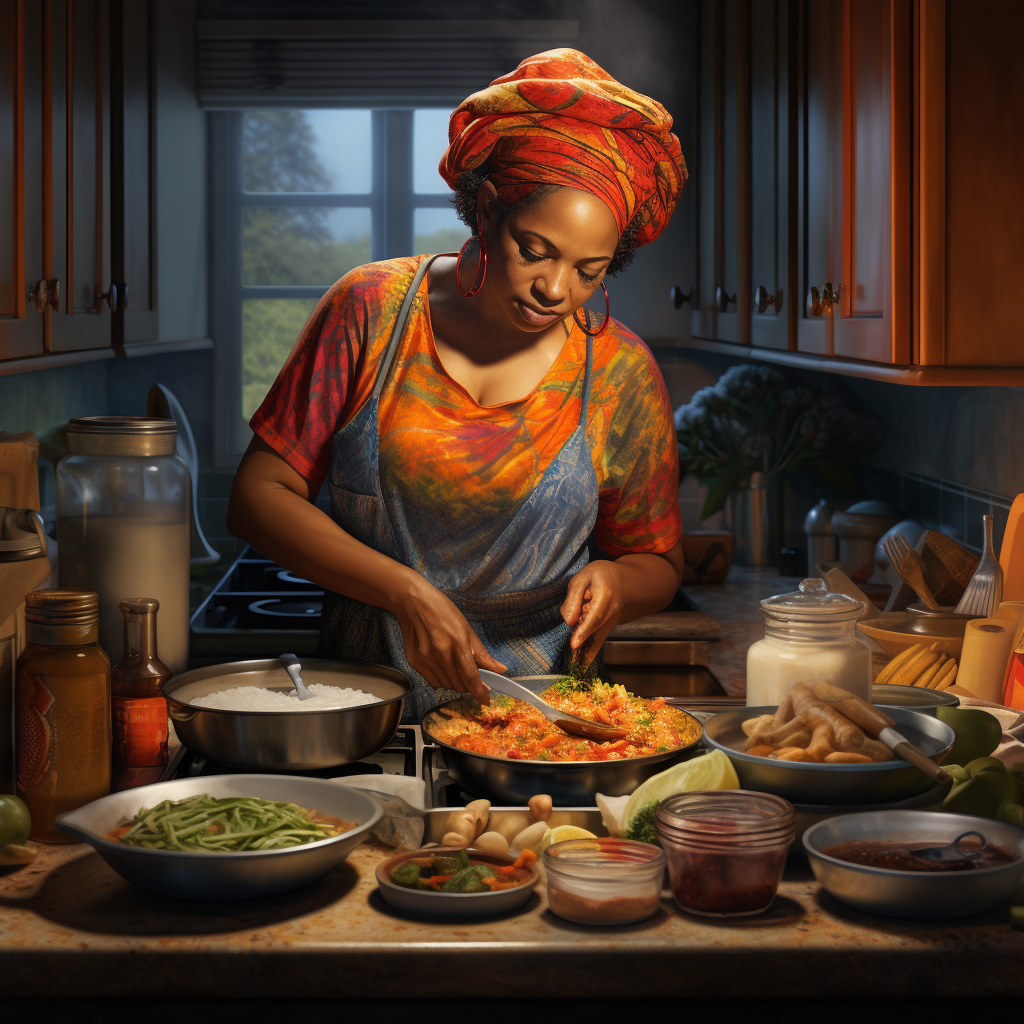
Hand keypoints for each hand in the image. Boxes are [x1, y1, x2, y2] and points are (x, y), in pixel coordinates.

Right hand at [392, 574, 505, 703]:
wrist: (413, 602)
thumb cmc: (443, 612)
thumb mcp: (467, 629)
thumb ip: (482, 653)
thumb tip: (501, 670)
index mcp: (458, 643)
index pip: (471, 677)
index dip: (480, 692)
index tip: (486, 700)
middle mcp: (441, 653)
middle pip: (459, 685)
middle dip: (468, 684)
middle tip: (468, 673)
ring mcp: (425, 659)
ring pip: (446, 685)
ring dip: (454, 681)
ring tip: (452, 664)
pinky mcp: (415, 662)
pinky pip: (432, 681)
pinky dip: (441, 678)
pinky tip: (440, 664)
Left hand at [560, 560, 624, 664]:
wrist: (620, 578)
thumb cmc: (598, 575)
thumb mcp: (582, 578)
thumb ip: (574, 598)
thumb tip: (569, 621)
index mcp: (605, 595)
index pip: (594, 616)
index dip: (583, 632)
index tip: (574, 644)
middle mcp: (612, 610)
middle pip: (595, 628)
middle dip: (582, 641)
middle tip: (570, 654)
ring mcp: (613, 619)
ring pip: (598, 636)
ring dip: (586, 650)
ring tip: (575, 666)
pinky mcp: (609, 625)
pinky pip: (600, 639)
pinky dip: (592, 652)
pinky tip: (584, 664)